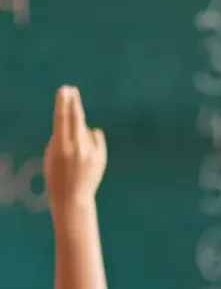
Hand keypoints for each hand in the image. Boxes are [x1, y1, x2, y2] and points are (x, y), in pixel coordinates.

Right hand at [45, 86, 106, 211]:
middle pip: (76, 118)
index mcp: (61, 147)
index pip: (62, 119)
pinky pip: (95, 138)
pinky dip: (90, 139)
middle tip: (72, 90)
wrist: (73, 198)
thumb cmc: (57, 176)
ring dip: (79, 132)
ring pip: (85, 129)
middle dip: (74, 103)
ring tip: (74, 152)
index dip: (63, 103)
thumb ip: (61, 137)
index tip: (64, 90)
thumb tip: (74, 120)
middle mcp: (78, 147)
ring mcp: (91, 152)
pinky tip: (85, 152)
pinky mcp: (101, 156)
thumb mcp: (51, 156)